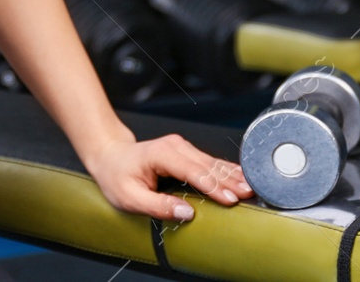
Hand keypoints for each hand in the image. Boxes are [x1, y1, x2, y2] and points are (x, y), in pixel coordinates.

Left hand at [86, 133, 252, 220]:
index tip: (230, 199)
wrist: (110, 156)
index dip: (213, 186)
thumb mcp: (129, 197)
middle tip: (248, 195)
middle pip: (207, 165)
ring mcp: (181, 147)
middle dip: (229, 181)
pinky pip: (209, 162)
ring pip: (212, 162)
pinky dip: (226, 170)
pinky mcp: (186, 152)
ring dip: (231, 175)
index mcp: (161, 154)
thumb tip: (186, 213)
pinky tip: (240, 176)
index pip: (193, 171)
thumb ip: (157, 206)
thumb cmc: (116, 175)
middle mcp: (174, 147)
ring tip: (250, 188)